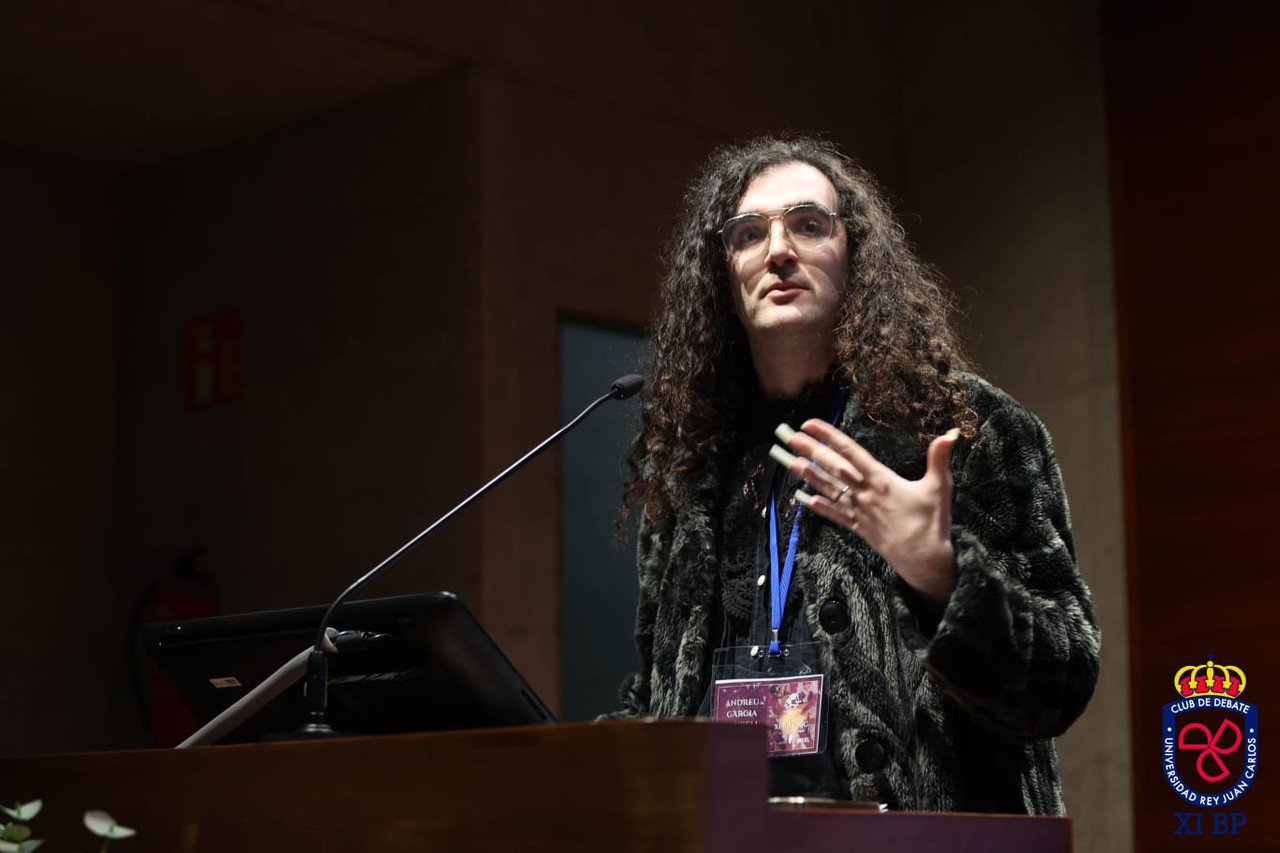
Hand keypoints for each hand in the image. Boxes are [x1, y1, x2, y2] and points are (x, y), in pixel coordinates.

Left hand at [772, 420, 960, 610]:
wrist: (925, 560)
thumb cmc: (933, 523)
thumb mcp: (940, 486)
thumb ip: (939, 458)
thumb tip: (951, 433)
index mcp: (882, 480)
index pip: (851, 452)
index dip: (829, 436)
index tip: (810, 424)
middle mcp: (865, 494)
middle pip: (833, 468)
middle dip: (810, 451)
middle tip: (789, 437)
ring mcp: (860, 512)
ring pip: (829, 490)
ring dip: (808, 476)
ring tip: (790, 462)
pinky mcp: (860, 528)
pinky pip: (836, 515)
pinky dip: (820, 507)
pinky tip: (806, 499)